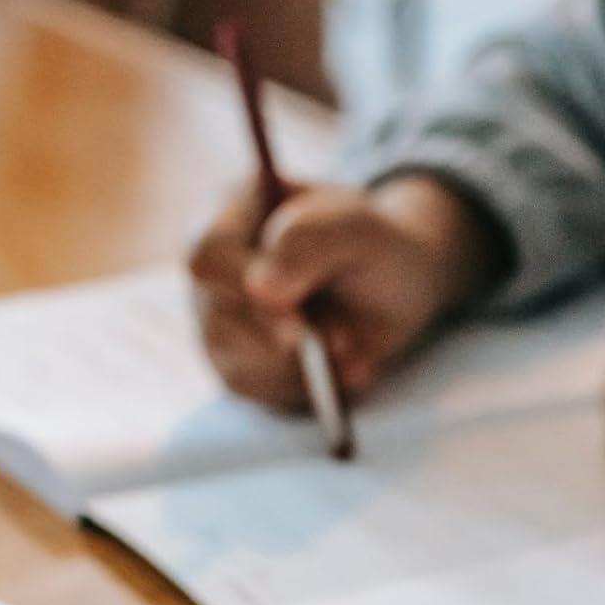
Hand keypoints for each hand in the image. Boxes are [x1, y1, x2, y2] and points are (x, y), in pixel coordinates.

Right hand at [188, 174, 504, 407]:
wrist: (396, 284)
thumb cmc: (374, 243)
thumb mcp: (359, 227)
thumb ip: (310, 241)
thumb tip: (260, 291)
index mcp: (234, 211)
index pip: (208, 257)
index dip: (244, 293)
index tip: (298, 324)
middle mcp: (216, 267)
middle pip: (220, 319)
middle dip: (290, 339)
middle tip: (343, 339)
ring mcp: (221, 319)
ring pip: (239, 365)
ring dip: (303, 367)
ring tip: (349, 344)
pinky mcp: (242, 363)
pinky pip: (263, 393)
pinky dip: (309, 389)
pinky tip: (343, 367)